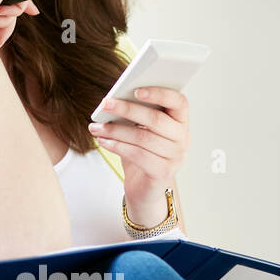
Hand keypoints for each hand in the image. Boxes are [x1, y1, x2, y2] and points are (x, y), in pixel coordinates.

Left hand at [88, 86, 189, 225]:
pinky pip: (138, 155)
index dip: (159, 94)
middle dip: (127, 109)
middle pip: (156, 119)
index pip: (179, 102)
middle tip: (105, 104)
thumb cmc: (142, 155)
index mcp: (181, 122)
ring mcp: (176, 157)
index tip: (136, 89)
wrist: (144, 190)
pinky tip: (104, 142)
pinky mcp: (163, 173)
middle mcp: (183, 139)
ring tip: (96, 127)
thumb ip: (137, 115)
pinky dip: (117, 146)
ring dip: (116, 130)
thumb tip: (116, 99)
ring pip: (143, 138)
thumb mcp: (141, 131)